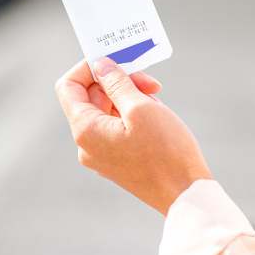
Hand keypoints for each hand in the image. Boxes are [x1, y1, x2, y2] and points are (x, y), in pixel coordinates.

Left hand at [54, 57, 212, 214]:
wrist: (186, 195)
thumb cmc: (166, 152)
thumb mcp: (142, 107)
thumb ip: (116, 82)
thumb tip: (100, 65)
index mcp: (85, 130)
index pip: (69, 87)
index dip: (88, 68)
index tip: (114, 59)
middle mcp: (86, 145)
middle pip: (90, 98)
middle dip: (117, 82)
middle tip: (149, 80)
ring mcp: (101, 155)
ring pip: (106, 112)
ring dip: (129, 97)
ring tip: (156, 99)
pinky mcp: (117, 161)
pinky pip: (116, 128)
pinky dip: (132, 115)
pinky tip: (156, 114)